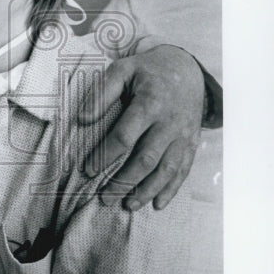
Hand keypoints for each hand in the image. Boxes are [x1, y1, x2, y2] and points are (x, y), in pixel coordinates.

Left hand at [80, 44, 203, 209]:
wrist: (187, 68)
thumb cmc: (148, 71)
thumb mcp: (122, 70)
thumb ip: (102, 93)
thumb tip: (81, 120)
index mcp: (150, 102)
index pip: (125, 135)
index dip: (105, 155)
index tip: (87, 170)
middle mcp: (169, 122)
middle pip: (146, 159)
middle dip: (124, 182)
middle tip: (104, 198)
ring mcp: (183, 135)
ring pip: (166, 169)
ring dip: (147, 191)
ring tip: (128, 206)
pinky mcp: (192, 143)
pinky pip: (183, 170)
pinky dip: (171, 189)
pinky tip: (157, 204)